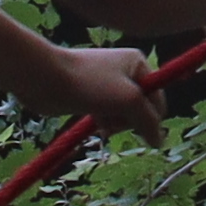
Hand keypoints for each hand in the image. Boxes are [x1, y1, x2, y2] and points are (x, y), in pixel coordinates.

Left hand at [44, 41, 167, 137]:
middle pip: (142, 109)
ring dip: (116, 123)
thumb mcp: (128, 100)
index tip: (133, 122)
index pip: (158, 99)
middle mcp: (126, 71)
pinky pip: (109, 115)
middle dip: (129, 120)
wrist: (46, 79)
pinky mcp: (93, 97)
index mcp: (138, 63)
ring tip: (101, 121)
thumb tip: (159, 141)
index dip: (150, 116)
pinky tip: (97, 125)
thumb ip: (148, 121)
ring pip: (124, 115)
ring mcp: (108, 84)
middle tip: (113, 117)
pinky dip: (105, 122)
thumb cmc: (89, 83)